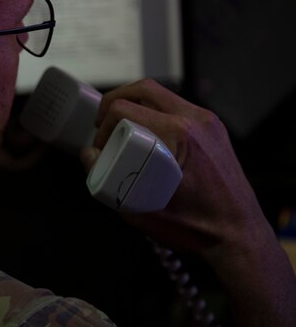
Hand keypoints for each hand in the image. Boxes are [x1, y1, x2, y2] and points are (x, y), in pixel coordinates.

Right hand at [79, 78, 269, 262]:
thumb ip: (104, 178)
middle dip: (114, 102)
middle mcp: (197, 120)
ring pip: (161, 95)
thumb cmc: (193, 227)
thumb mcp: (137, 208)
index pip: (125, 109)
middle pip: (143, 89)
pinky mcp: (214, 129)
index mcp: (179, 134)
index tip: (100, 148)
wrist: (238, 237)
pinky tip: (145, 137)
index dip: (103, 126)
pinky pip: (176, 108)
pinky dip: (154, 114)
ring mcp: (209, 122)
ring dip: (135, 106)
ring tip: (121, 130)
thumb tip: (88, 154)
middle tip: (102, 124)